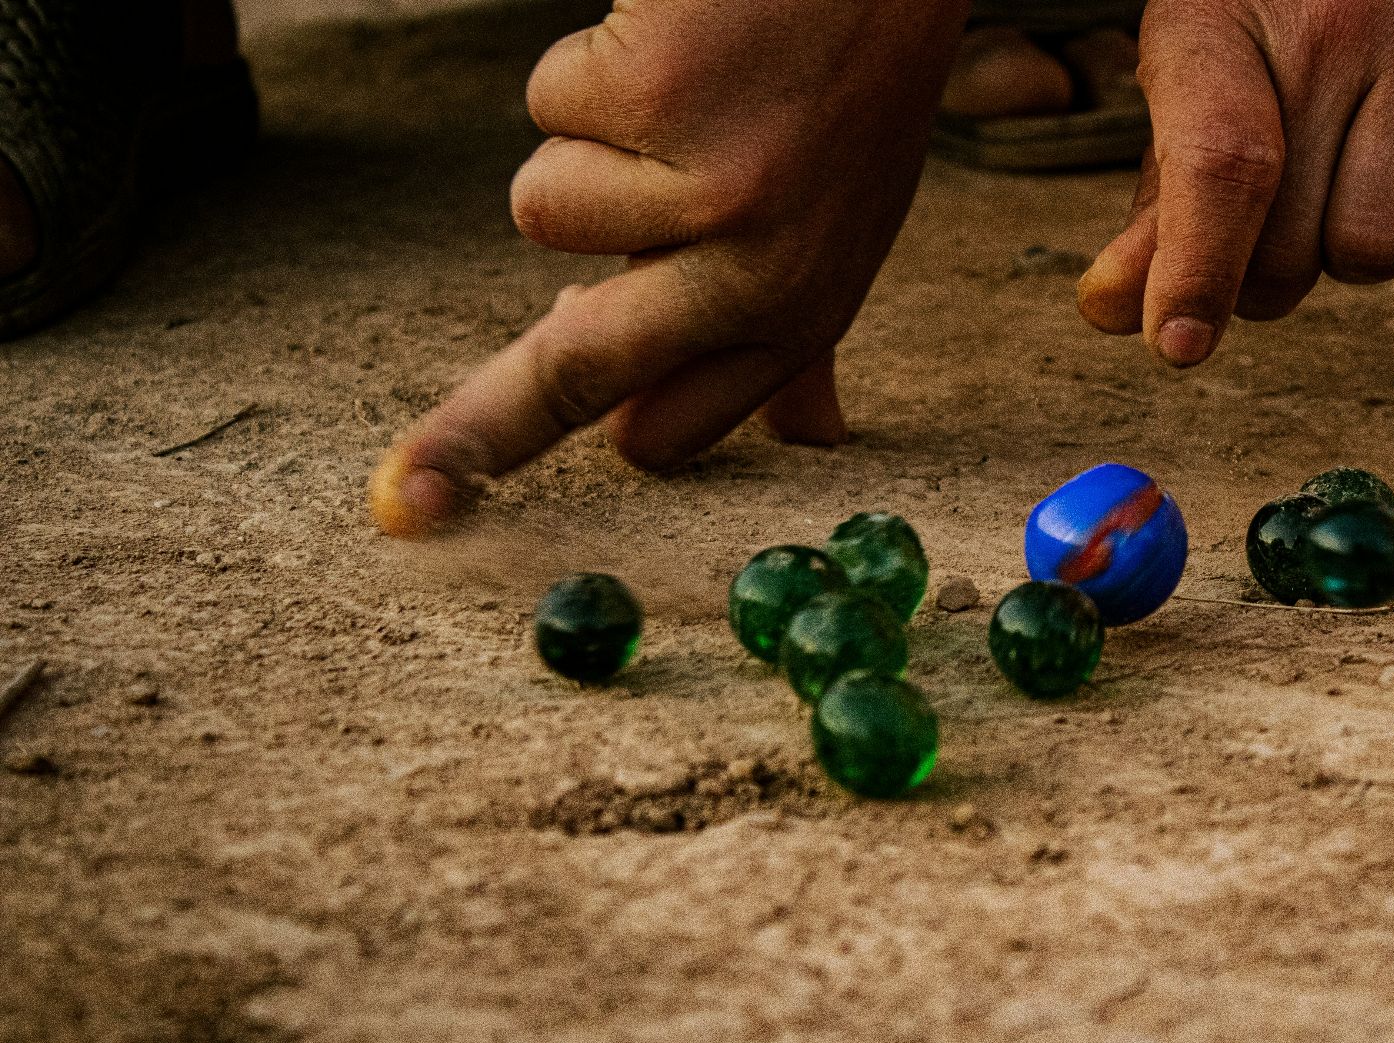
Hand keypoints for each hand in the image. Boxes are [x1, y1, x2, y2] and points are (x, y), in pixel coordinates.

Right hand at [370, 0, 968, 537]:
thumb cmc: (846, 89)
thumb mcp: (842, 227)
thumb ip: (800, 336)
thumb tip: (807, 438)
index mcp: (801, 310)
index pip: (668, 429)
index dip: (583, 434)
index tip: (471, 491)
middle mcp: (759, 268)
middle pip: (576, 376)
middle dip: (475, 440)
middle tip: (402, 500)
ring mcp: (703, 186)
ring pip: (541, 205)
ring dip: (581, 148)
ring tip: (673, 92)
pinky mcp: (649, 96)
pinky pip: (550, 102)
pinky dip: (590, 64)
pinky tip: (667, 38)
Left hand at [1077, 0, 1393, 365]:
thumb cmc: (1276, 33)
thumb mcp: (1191, 92)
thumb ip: (1157, 210)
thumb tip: (1114, 311)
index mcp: (1223, 16)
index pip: (1222, 161)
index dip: (1197, 269)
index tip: (1179, 344)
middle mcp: (1345, 23)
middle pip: (1296, 247)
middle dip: (1272, 270)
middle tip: (1281, 208)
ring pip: (1384, 248)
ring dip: (1358, 251)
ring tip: (1352, 180)